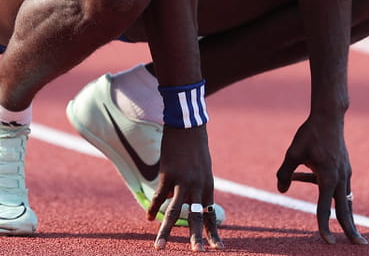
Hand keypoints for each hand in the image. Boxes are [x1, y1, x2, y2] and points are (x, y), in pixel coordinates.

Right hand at [150, 125, 223, 250]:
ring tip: (159, 246)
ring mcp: (183, 180)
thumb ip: (196, 185)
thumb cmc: (195, 145)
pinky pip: (159, 196)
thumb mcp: (203, 167)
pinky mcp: (168, 173)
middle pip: (197, 216)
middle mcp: (198, 186)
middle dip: (196, 237)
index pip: (211, 214)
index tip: (219, 248)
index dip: (214, 232)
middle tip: (198, 253)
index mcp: (208, 186)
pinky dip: (153, 208)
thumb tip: (182, 199)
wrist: (188, 125)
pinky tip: (149, 219)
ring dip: (166, 231)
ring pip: (174, 211)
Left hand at [275, 114, 366, 244]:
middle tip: (359, 246)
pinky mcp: (344, 168)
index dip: (324, 227)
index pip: (324, 209)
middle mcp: (340, 178)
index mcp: (328, 177)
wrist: (329, 115)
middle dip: (351, 230)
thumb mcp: (293, 152)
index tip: (328, 243)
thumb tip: (281, 190)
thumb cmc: (310, 133)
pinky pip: (337, 186)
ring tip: (350, 231)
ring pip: (345, 200)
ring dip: (346, 216)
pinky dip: (327, 190)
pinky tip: (302, 174)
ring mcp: (345, 173)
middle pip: (345, 210)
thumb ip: (285, 172)